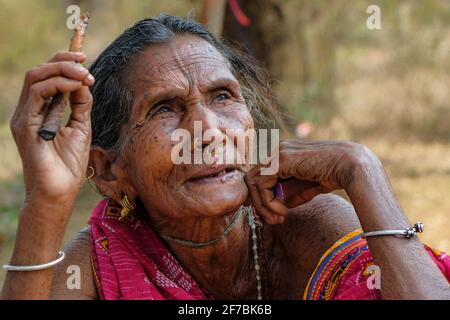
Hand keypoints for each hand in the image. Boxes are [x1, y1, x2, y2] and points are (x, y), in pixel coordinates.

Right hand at [10, 51, 94, 209]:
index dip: (63, 62)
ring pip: (36, 77)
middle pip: (39, 72)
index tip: (84, 59)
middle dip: (63, 61)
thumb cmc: (69, 164)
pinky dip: (58, 84)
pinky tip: (76, 85)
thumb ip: (80, 104)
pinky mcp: (24, 125)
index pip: (47, 77)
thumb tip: (85, 81)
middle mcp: (29, 110)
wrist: (60, 192)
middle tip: (86, 64)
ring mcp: (24, 117)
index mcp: (41, 111)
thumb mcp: (81, 127)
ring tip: (84, 75)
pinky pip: (36, 94)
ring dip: (62, 70)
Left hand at [245, 140, 379, 223]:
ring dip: (263, 206)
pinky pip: (263, 185)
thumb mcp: (311, 186)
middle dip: (259, 203)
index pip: (262, 176)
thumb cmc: (336, 174)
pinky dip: (269, 202)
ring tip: (278, 220)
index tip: (277, 215)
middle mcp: (279, 150)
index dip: (264, 197)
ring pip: (254, 182)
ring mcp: (278, 154)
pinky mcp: (280, 161)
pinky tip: (283, 212)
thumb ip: (295, 192)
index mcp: (285, 153)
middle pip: (253, 178)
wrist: (351, 166)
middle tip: (273, 221)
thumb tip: (282, 204)